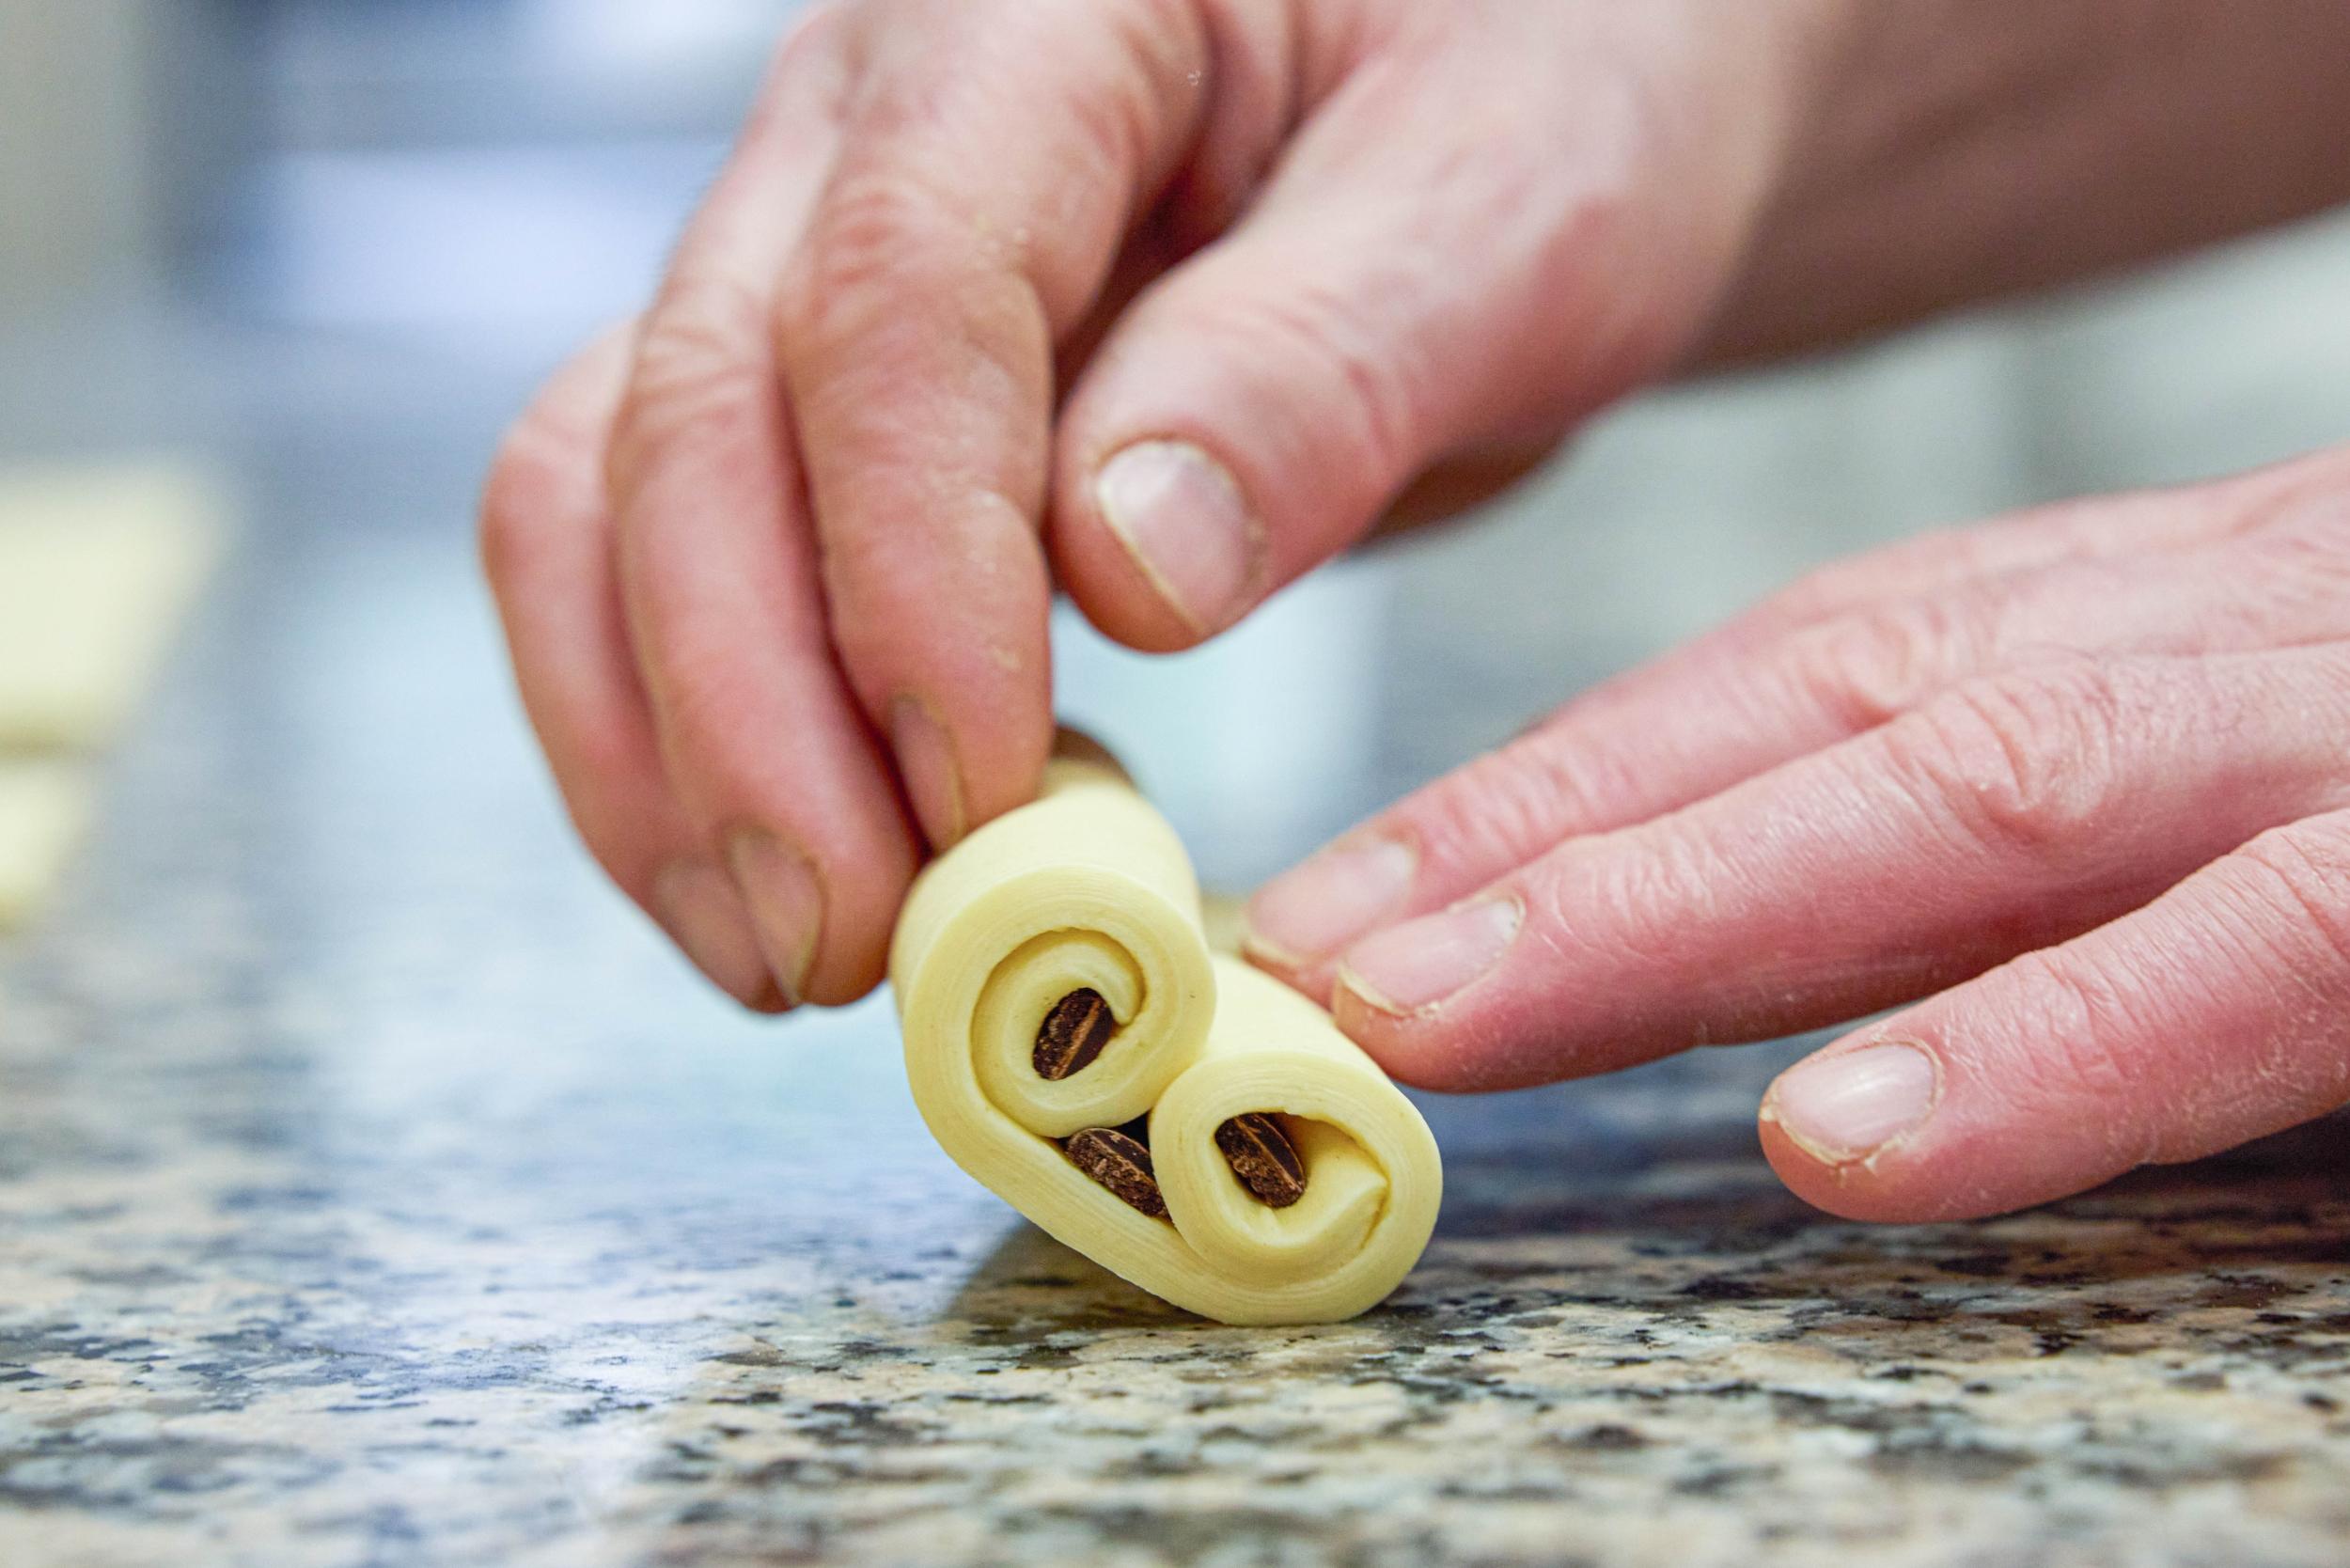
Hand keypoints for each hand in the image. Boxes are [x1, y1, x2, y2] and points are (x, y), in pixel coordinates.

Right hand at [480, 0, 1840, 1008]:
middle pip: (694, 414)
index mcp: (1042, 10)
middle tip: (852, 951)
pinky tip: (790, 874)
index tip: (979, 796)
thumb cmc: (1547, 99)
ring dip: (668, 750)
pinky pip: (655, 550)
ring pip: (607, 492)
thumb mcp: (1514, 208)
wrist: (1517, 94)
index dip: (908, 571)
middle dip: (749, 715)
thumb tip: (1124, 574)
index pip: (897, 294)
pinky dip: (689, 730)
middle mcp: (868, 117)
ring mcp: (809, 247)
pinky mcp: (815, 387)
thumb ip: (1327, 367)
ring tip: (793, 958)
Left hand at [1245, 449, 2349, 1220]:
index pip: (1795, 682)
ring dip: (1679, 911)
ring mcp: (2330, 740)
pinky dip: (2044, 1046)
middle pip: (1825, 720)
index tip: (1337, 903)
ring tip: (1447, 1010)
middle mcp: (2204, 647)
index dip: (1546, 792)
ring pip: (1976, 799)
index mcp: (2134, 622)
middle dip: (1542, 846)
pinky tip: (1844, 1138)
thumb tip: (1790, 979)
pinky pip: (2262, 954)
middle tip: (1307, 958)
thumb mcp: (2241, 751)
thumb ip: (2050, 839)